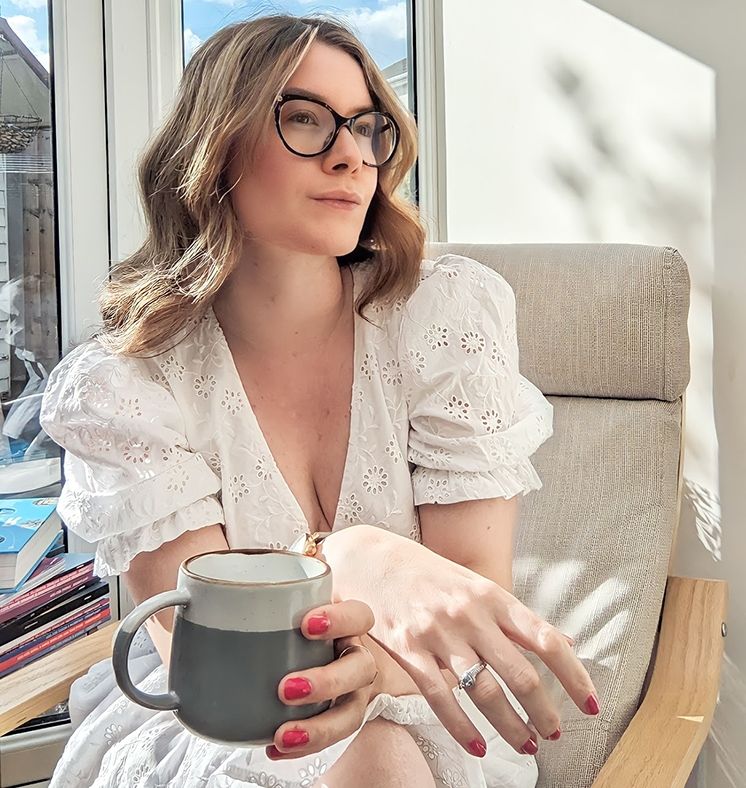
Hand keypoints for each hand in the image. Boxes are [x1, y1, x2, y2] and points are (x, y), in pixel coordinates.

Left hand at [265, 599, 378, 760]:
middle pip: (360, 668)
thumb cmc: (295, 624)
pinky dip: (303, 746)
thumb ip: (260, 591)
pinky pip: (329, 740)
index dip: (340, 619)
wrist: (316, 652)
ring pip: (352, 712)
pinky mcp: (337, 718)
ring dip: (320, 726)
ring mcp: (352, 691)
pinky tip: (275, 747)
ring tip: (284, 734)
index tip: (306, 624)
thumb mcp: (285, 603)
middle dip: (328, 681)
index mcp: (346, 623)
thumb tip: (200, 587)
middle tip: (286, 688)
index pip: (358, 615)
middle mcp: (354, 657)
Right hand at [322, 525, 599, 758]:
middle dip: (545, 713)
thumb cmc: (424, 571)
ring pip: (485, 693)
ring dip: (512, 727)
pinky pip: (442, 700)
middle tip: (554, 732)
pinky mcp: (408, 650)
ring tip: (526, 744)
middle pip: (521, 675)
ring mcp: (437, 633)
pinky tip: (479, 747)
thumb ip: (514, 616)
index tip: (590, 703)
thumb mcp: (474, 584)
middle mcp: (469, 614)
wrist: (367, 557)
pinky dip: (464, 730)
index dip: (575, 676)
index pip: (547, 639)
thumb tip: (562, 642)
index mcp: (491, 595)